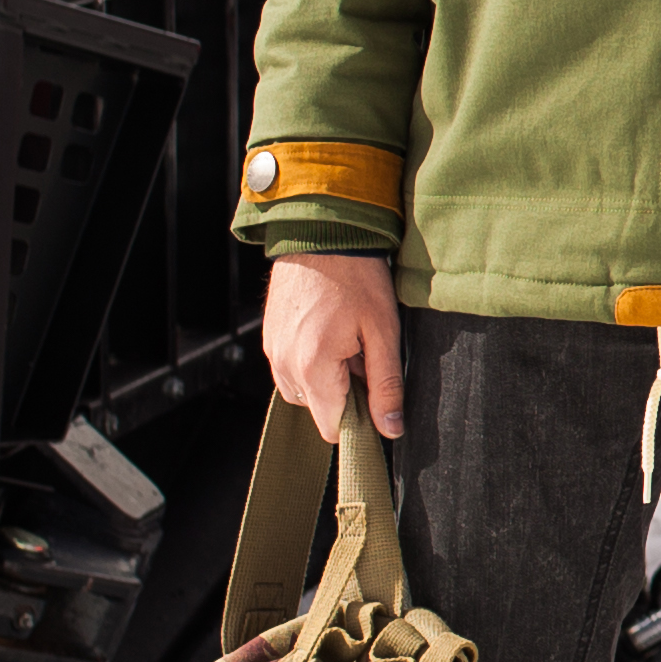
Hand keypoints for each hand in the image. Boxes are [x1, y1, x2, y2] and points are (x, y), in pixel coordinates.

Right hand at [262, 251, 406, 441]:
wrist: (322, 232)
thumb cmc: (356, 277)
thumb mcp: (383, 332)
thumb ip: (386, 385)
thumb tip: (391, 428)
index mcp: (313, 368)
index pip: (332, 427)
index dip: (359, 419)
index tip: (375, 393)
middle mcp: (285, 364)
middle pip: (318, 409)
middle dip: (344, 393)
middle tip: (362, 353)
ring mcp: (273, 350)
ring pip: (303, 390)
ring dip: (326, 378)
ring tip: (346, 340)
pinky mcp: (269, 337)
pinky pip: (290, 368)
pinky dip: (311, 361)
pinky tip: (329, 331)